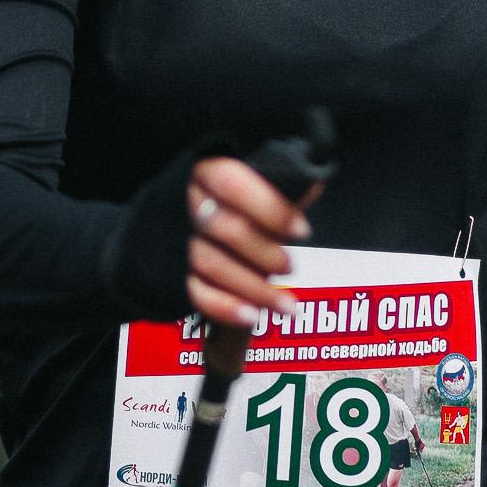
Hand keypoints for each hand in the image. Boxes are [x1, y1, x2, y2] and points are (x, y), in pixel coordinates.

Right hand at [184, 157, 324, 329]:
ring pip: (210, 265)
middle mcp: (186, 201)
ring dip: (254, 289)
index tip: (302, 231)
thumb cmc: (244, 198)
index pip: (231, 183)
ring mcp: (177, 239)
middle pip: (223, 229)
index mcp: (206, 169)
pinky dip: (224, 307)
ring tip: (287, 306)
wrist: (208, 216)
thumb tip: (312, 182)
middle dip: (264, 253)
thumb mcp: (262, 182)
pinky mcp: (173, 272)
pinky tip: (252, 316)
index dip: (269, 208)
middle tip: (291, 268)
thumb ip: (284, 183)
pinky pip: (194, 292)